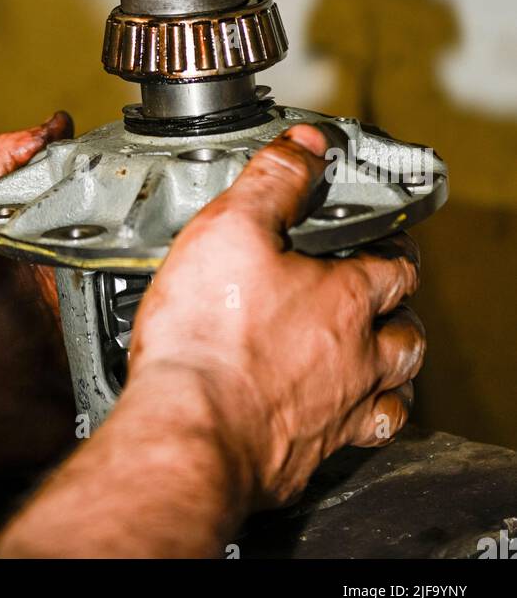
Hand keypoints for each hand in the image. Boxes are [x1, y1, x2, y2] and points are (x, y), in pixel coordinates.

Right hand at [128, 123, 424, 507]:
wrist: (191, 429)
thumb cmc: (209, 337)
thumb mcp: (232, 228)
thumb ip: (274, 180)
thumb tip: (305, 146)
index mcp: (346, 298)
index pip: (395, 264)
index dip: (392, 245)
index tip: (381, 236)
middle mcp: (356, 356)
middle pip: (407, 332)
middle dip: (401, 311)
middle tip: (385, 296)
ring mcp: (340, 410)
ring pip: (397, 390)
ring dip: (396, 368)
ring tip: (380, 355)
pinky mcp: (313, 452)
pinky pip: (362, 437)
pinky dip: (363, 420)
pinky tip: (341, 414)